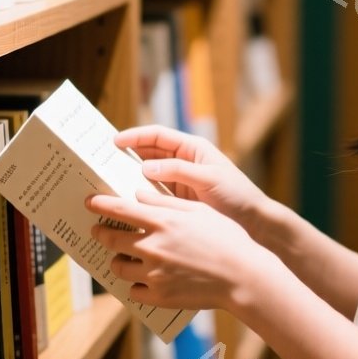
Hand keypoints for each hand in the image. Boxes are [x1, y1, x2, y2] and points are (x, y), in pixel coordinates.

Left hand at [87, 189, 285, 313]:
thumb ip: (165, 203)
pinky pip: (135, 291)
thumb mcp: (198, 211)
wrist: (243, 276)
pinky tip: (143, 280)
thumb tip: (139, 194)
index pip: (120, 209)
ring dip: (118, 260)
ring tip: (123, 257)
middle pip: (112, 239)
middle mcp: (153, 247)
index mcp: (162, 222)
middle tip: (98, 230)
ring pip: (119, 267)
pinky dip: (136, 284)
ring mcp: (154, 275)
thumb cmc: (226, 239)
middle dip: (101, 233)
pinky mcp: (159, 297)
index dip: (100, 204)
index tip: (89, 202)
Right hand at [115, 125, 270, 236]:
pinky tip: (125, 204)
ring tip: (108, 182)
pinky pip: (154, 195)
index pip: (159, 136)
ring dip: (130, 177)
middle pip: (149, 154)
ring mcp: (180, 183)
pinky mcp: (179, 202)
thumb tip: (145, 167)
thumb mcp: (209, 179)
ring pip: (148, 175)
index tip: (115, 142)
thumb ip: (179, 171)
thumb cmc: (237, 195)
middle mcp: (184, 163)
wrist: (254, 223)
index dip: (136, 136)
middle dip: (127, 155)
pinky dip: (139, 197)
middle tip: (103, 161)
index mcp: (193, 149)